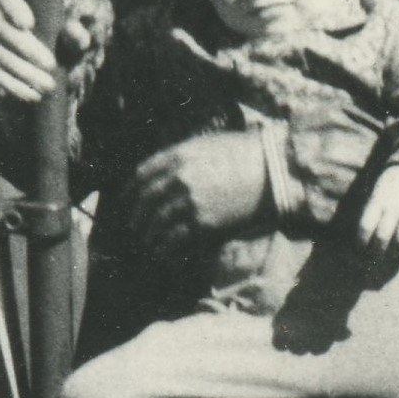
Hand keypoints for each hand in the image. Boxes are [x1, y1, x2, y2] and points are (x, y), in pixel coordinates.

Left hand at [129, 132, 268, 254]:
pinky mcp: (203, 223)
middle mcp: (178, 178)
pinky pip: (174, 239)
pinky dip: (165, 248)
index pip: (141, 175)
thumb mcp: (207, 143)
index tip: (126, 200)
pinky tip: (162, 254)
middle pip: (145, 200)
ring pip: (157, 222)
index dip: (130, 190)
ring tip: (148, 243)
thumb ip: (181, 154)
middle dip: (136, 216)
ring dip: (149, 235)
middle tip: (134, 226)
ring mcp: (189, 201)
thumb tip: (164, 169)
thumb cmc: (243, 153)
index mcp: (177, 155)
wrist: (272, 171)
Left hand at [355, 160, 398, 264]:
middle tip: (374, 259)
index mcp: (377, 200)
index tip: (359, 250)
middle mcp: (393, 206)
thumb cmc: (389, 186)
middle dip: (376, 253)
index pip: (365, 226)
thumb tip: (363, 239)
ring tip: (392, 255)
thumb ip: (371, 212)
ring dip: (395, 252)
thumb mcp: (376, 193)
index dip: (361, 242)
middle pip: (382, 237)